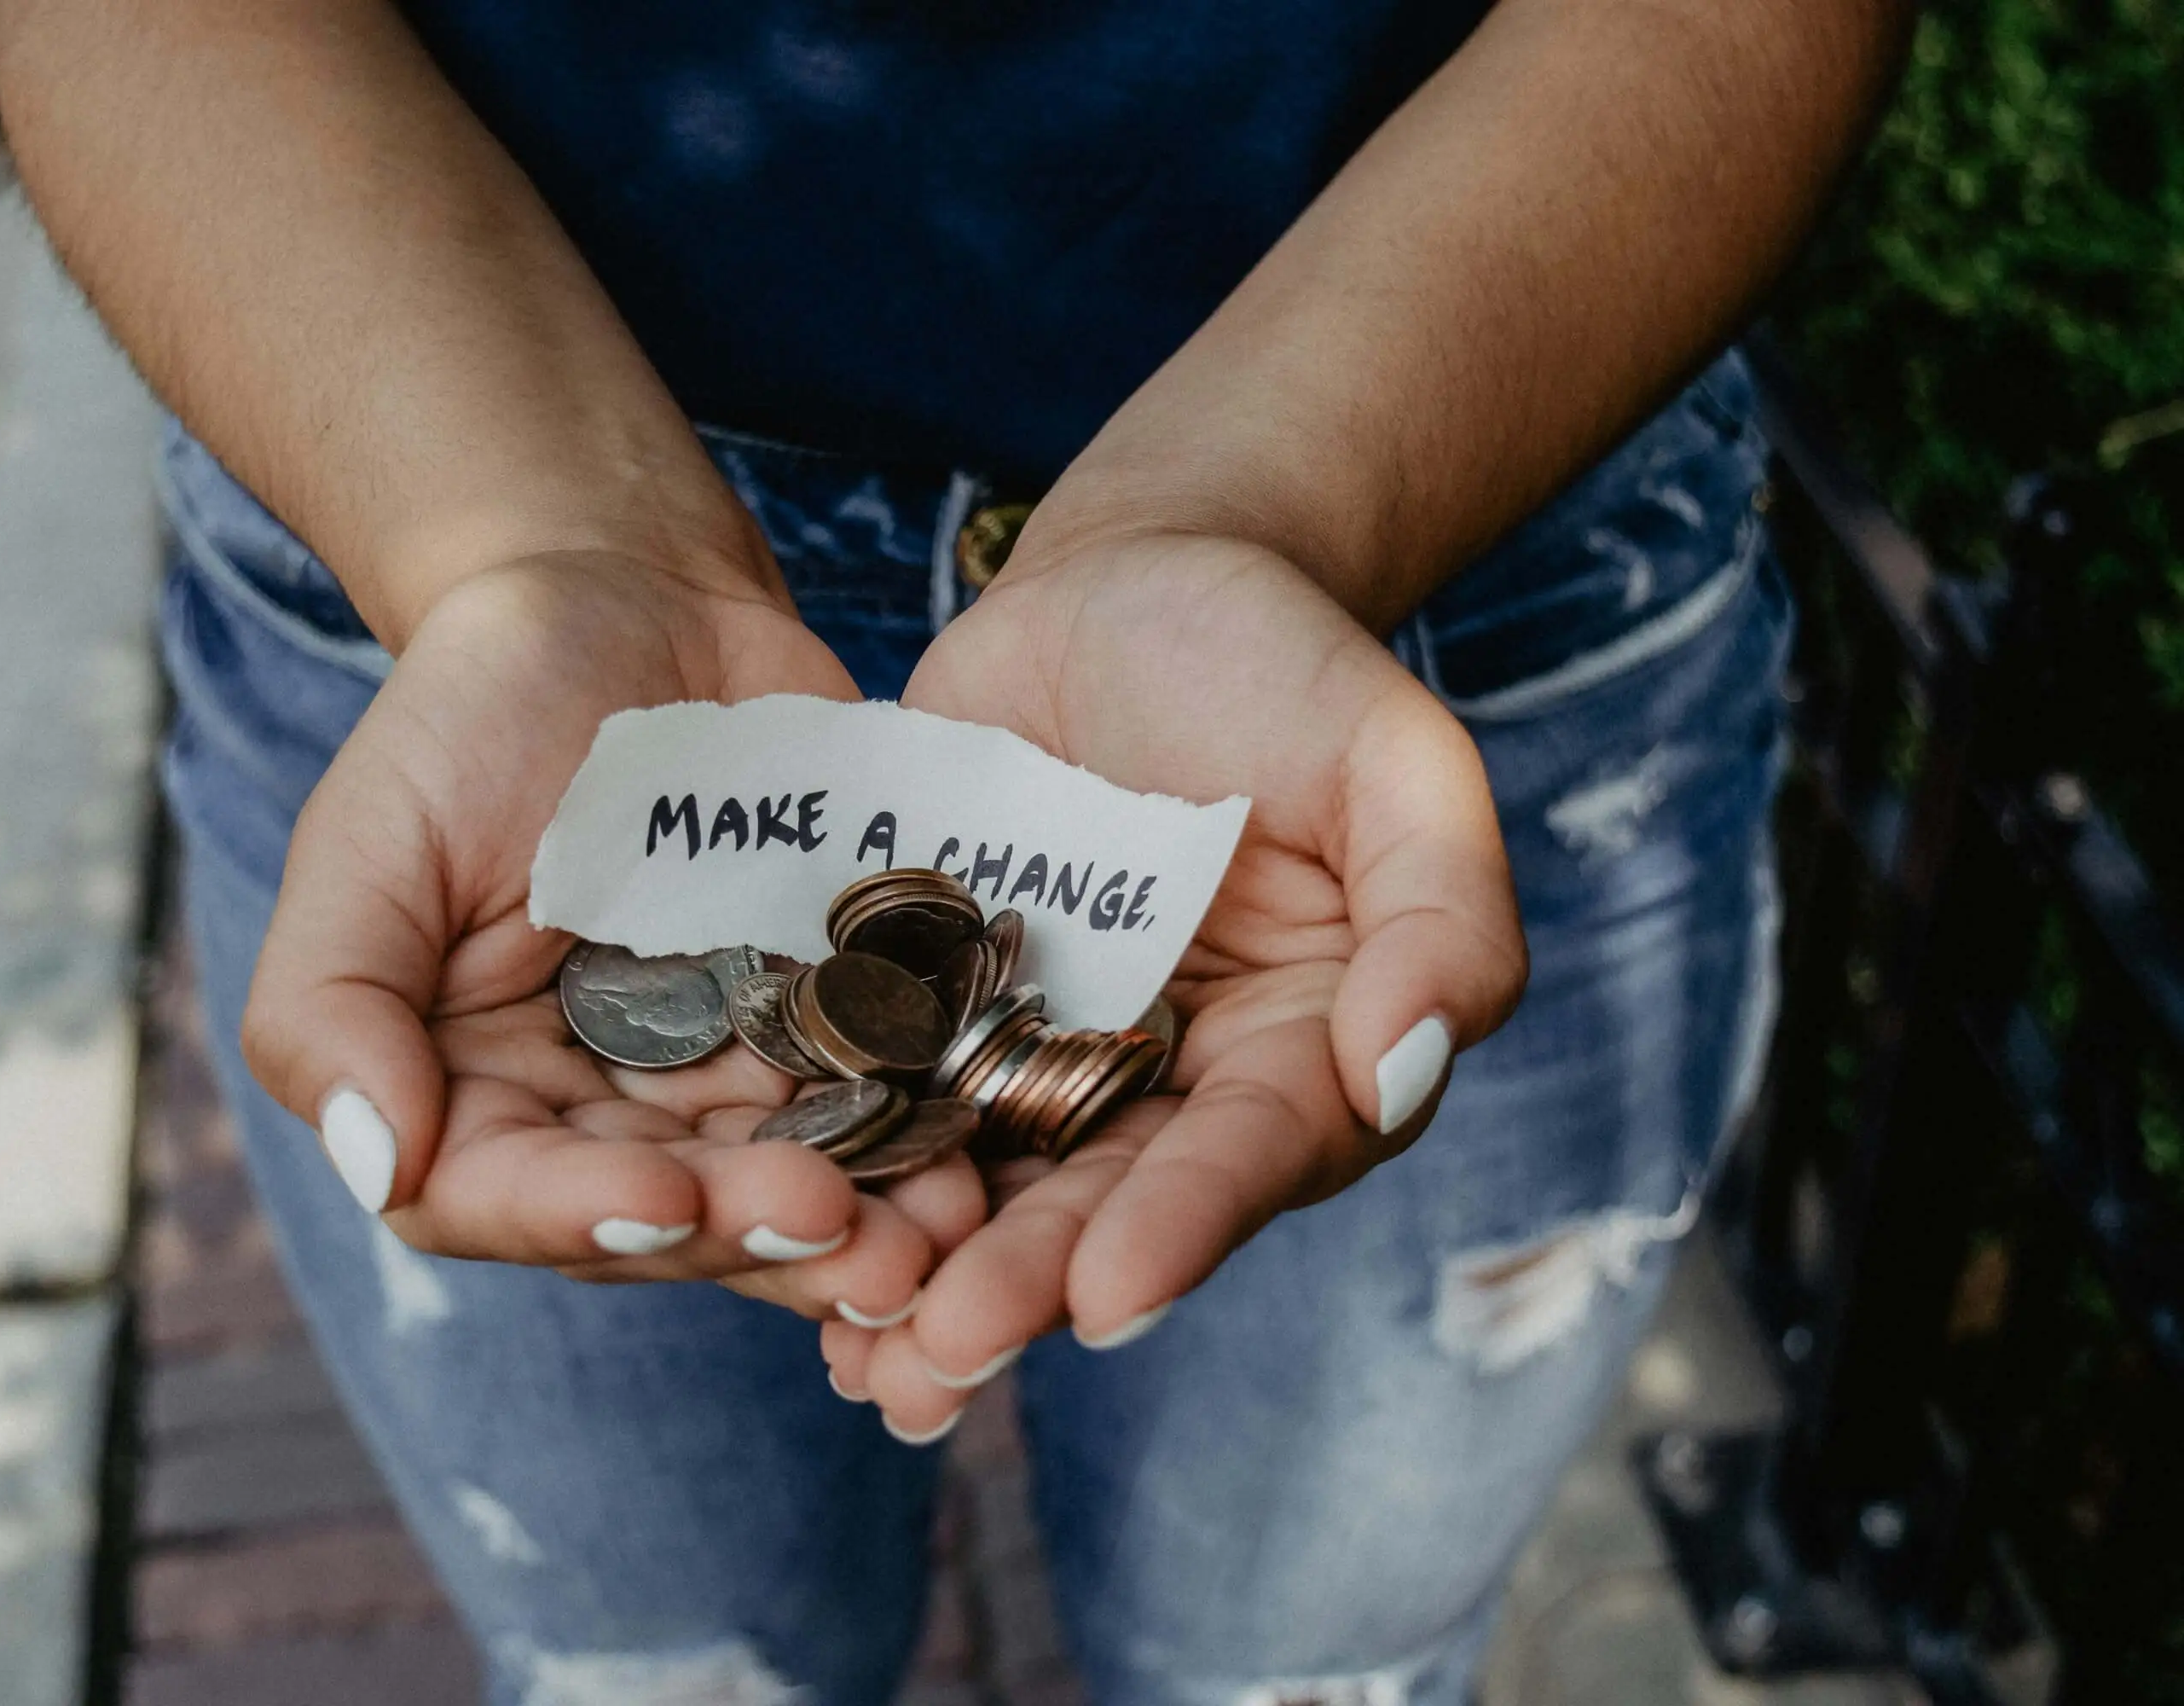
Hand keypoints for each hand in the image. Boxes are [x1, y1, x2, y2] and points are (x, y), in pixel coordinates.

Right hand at [241, 551, 984, 1319]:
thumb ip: (331, 1007)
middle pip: (667, 1217)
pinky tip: (982, 1156)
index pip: (503, 1199)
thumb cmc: (472, 711)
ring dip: (864, 1226)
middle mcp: (596, 1114)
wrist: (628, 598)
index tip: (670, 1200)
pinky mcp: (826, 1025)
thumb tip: (378, 1163)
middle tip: (846, 1232)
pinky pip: (877, 1102)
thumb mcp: (369, 839)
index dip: (584, 1218)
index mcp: (469, 1092)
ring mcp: (721, 1077)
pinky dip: (925, 1137)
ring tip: (938, 1233)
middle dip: (754, 1234)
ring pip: (784, 1186)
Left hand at [828, 532, 1526, 1435]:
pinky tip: (774, 1238)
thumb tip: (1403, 1071)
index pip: (1250, 1153)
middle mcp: (1170, 1084)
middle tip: (944, 1353)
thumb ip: (1440, 914)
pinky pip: (885, 1099)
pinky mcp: (932, 1008)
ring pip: (987, 1183)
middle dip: (1026, 1284)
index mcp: (1299, 1050)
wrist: (1130, 583)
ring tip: (860, 1356)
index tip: (1109, 1295)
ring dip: (923, 1273)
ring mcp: (1041, 1052)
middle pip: (1104, 1201)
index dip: (1184, 1225)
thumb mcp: (1396, 760)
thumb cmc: (1284, 663)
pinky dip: (840, 1169)